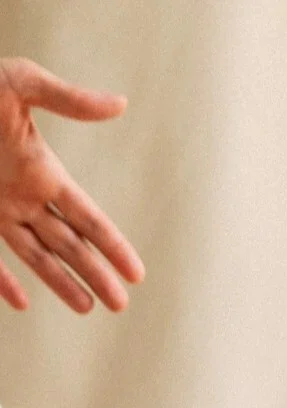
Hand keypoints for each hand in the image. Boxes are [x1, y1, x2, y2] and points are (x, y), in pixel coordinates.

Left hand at [0, 56, 144, 311]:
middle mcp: (24, 197)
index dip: (113, 246)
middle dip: (96, 275)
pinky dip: (3, 282)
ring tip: (87, 308)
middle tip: (121, 305)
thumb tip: (120, 104)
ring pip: (36, 256)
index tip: (136, 274)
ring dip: (62, 283)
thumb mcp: (21, 83)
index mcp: (43, 170)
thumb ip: (68, 100)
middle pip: (69, 244)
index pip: (88, 219)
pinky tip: (22, 304)